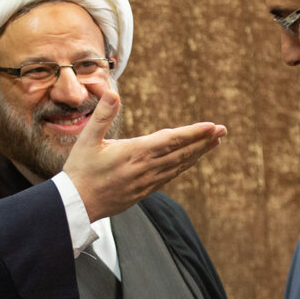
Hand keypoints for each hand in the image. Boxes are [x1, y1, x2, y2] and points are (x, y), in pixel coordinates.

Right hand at [63, 91, 226, 220]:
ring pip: (179, 165)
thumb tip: (113, 93)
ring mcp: (147, 182)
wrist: (76, 205)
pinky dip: (183, 166)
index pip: (173, 140)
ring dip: (197, 154)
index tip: (213, 126)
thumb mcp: (87, 139)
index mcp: (136, 153)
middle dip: (204, 141)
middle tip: (222, 131)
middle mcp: (146, 168)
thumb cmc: (80, 171)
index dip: (194, 133)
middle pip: (182, 153)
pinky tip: (188, 162)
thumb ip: (102, 115)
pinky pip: (170, 177)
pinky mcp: (143, 192)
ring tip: (213, 143)